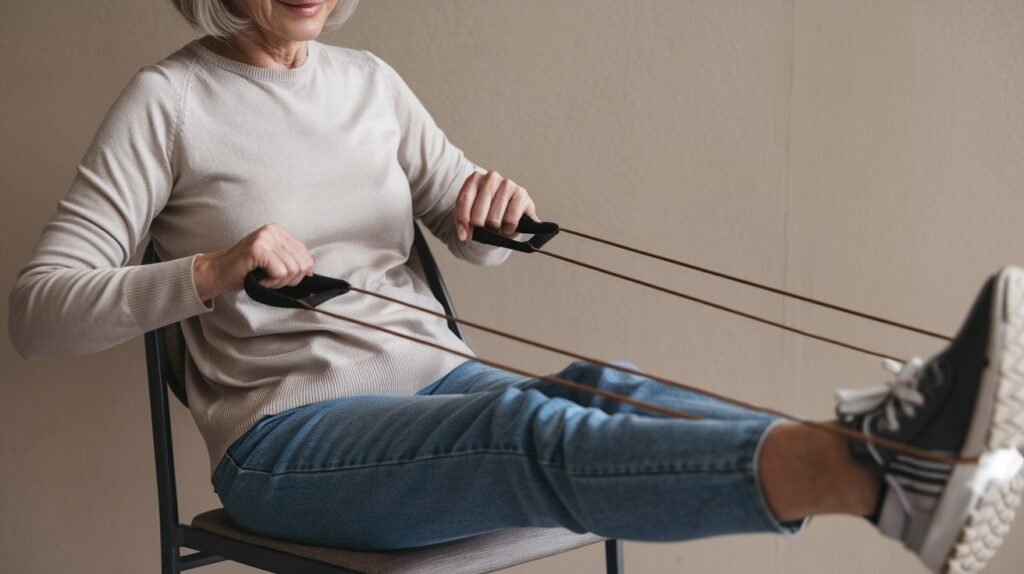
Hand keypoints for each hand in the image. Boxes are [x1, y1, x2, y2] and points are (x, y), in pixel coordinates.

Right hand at [192, 223, 313, 301]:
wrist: (218, 272)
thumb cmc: (247, 270)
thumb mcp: (274, 261)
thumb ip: (292, 261)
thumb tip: (311, 271)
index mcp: (280, 231)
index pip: (306, 256)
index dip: (297, 273)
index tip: (279, 275)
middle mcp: (273, 230)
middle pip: (302, 264)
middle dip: (288, 279)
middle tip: (269, 278)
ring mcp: (265, 238)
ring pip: (292, 270)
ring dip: (278, 282)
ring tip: (263, 277)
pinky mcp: (258, 249)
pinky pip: (280, 273)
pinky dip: (271, 282)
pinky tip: (259, 278)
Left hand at [455, 171, 536, 241]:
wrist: (510, 217)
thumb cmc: (488, 214)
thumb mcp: (471, 216)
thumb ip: (465, 222)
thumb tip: (464, 234)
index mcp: (475, 179)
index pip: (464, 200)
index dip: (463, 220)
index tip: (464, 235)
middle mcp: (491, 178)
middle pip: (479, 211)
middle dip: (480, 227)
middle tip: (484, 233)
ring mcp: (507, 184)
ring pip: (494, 217)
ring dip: (495, 229)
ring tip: (498, 228)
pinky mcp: (522, 194)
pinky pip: (511, 218)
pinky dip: (509, 228)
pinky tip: (508, 228)